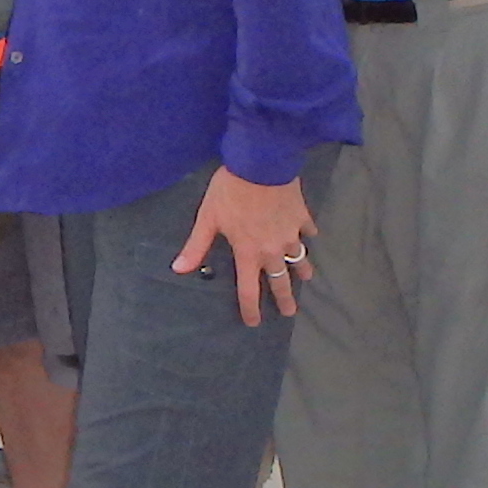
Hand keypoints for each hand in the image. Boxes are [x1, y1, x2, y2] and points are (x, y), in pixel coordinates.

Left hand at [171, 169, 318, 326]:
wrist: (262, 164)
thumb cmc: (231, 191)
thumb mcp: (208, 218)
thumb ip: (196, 246)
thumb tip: (179, 270)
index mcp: (248, 253)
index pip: (249, 291)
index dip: (251, 310)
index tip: (253, 323)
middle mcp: (272, 250)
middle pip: (281, 283)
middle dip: (285, 300)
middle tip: (289, 312)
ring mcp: (291, 235)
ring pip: (300, 260)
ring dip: (302, 271)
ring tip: (306, 278)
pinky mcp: (302, 217)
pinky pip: (308, 231)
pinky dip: (308, 236)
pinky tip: (309, 236)